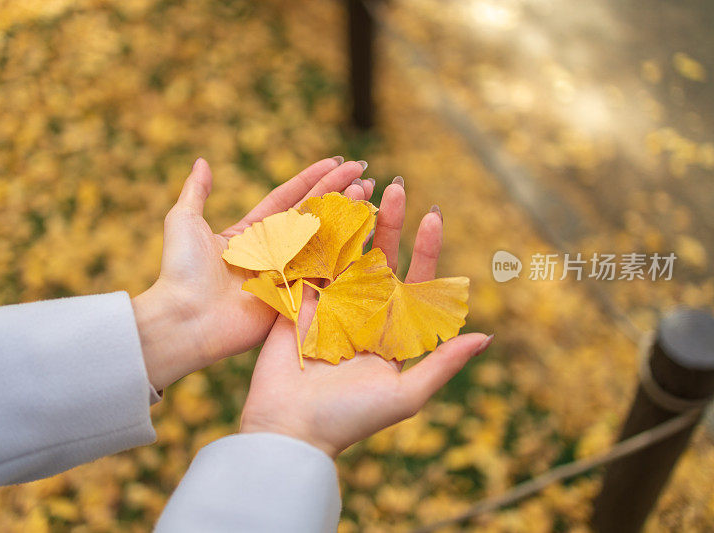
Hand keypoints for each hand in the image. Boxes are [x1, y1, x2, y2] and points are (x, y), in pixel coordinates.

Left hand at [132, 157, 371, 390]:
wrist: (185, 318)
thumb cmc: (182, 271)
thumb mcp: (184, 222)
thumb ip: (196, 192)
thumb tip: (202, 162)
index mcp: (249, 234)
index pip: (287, 198)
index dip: (312, 179)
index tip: (336, 161)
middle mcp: (272, 253)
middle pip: (311, 215)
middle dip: (338, 192)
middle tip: (365, 171)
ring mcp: (286, 275)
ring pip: (324, 239)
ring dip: (347, 214)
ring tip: (369, 191)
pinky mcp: (295, 298)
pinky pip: (325, 271)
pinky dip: (347, 251)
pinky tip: (367, 229)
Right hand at [240, 178, 492, 457]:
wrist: (289, 430)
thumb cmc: (350, 419)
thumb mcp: (405, 395)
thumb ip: (442, 364)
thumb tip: (487, 336)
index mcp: (392, 330)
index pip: (415, 282)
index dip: (425, 249)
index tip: (434, 216)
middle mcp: (363, 312)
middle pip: (381, 258)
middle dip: (390, 223)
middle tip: (396, 188)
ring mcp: (329, 305)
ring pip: (345, 253)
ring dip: (353, 221)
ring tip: (361, 186)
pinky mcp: (297, 303)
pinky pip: (309, 263)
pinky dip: (317, 235)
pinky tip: (325, 208)